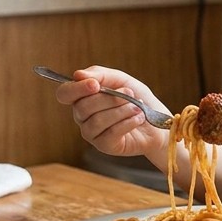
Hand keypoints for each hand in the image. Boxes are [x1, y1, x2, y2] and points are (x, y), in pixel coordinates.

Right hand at [54, 66, 170, 156]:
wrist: (157, 121)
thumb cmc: (136, 98)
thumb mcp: (121, 79)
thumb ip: (100, 74)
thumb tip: (77, 75)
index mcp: (82, 97)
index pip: (65, 93)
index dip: (77, 89)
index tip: (95, 85)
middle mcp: (82, 116)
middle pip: (83, 106)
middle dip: (109, 98)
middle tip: (130, 93)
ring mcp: (91, 133)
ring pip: (97, 120)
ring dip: (121, 110)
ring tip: (137, 107)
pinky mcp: (104, 145)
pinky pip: (111, 132)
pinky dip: (128, 122)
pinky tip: (139, 118)